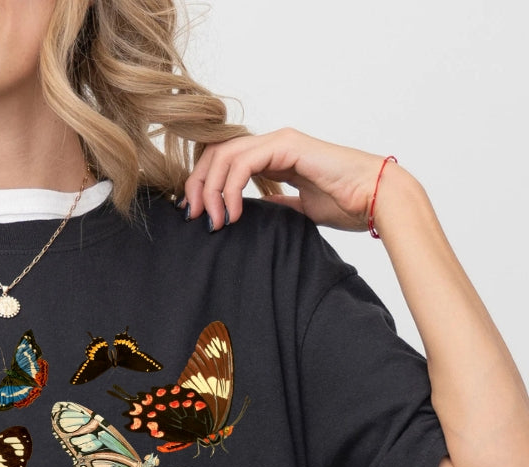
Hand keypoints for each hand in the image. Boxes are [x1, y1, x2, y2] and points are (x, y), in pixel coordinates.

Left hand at [179, 128, 397, 232]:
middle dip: (197, 186)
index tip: (198, 218)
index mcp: (273, 157)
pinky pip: (244, 162)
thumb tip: (257, 213)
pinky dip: (230, 189)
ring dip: (210, 190)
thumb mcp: (298, 210)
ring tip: (215, 221)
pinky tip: (234, 214)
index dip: (203, 186)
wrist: (374, 199)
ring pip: (224, 155)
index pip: (223, 162)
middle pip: (215, 154)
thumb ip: (275, 205)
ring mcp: (280, 142)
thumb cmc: (346, 204)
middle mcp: (273, 144)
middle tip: (195, 218)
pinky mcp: (287, 146)